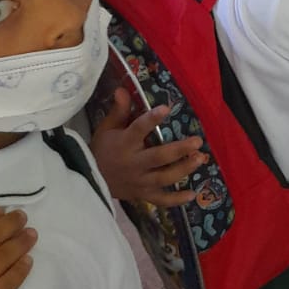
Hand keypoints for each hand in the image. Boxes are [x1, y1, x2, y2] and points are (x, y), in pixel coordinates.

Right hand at [89, 89, 206, 206]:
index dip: (151, 119)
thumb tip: (123, 89)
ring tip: (200, 158)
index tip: (166, 108)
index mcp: (124, 144)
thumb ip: (118, 111)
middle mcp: (133, 164)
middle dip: (179, 149)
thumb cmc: (101, 150)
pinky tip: (192, 194)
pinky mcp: (142, 195)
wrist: (88, 182)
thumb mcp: (106, 129)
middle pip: (159, 157)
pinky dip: (176, 200)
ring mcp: (139, 182)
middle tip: (197, 141)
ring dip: (183, 169)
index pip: (138, 130)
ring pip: (163, 178)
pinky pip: (160, 200)